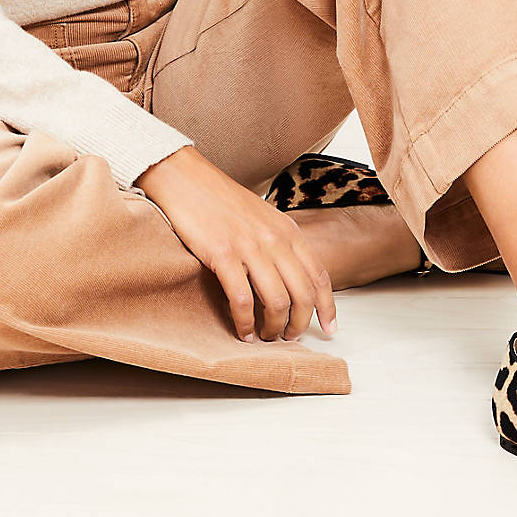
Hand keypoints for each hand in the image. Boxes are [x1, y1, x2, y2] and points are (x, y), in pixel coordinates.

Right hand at [135, 146, 338, 342]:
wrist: (187, 179)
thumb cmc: (222, 200)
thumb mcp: (263, 217)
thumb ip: (280, 243)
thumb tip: (292, 278)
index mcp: (288, 230)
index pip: (318, 276)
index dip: (327, 307)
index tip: (329, 329)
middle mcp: (275, 239)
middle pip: (302, 294)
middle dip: (299, 324)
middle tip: (289, 338)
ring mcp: (250, 247)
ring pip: (277, 302)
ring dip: (273, 328)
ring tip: (264, 336)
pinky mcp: (223, 255)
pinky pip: (242, 300)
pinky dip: (245, 323)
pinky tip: (241, 331)